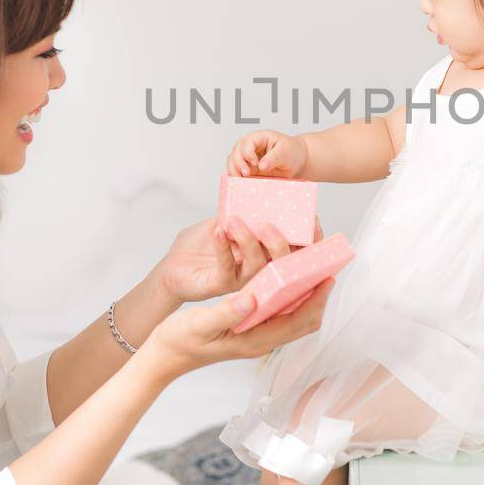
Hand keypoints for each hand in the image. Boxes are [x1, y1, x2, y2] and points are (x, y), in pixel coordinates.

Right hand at [140, 276, 335, 378]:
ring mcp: (258, 332)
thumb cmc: (180, 341)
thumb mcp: (201, 324)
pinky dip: (289, 289)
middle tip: (325, 263)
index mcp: (256, 341)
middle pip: (304, 317)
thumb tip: (251, 299)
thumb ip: (226, 313)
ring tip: (311, 262)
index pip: (299, 322)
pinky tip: (284, 268)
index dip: (317, 300)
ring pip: (294, 311)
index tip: (327, 277)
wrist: (165, 355)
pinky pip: (279, 307)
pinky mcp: (251, 325)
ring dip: (305, 289)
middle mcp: (263, 338)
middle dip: (318, 293)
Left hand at [156, 214, 320, 303]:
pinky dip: (224, 247)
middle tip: (267, 224)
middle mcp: (257, 268)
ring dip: (248, 240)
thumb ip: (241, 213)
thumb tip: (259, 199)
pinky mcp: (221, 285)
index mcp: (263, 251)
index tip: (311, 219)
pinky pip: (228, 268)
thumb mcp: (222, 221)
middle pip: (283, 260)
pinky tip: (218, 232)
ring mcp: (241, 279)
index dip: (308, 238)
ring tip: (234, 221)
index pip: (293, 248)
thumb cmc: (198, 246)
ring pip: (258, 265)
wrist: (172, 266)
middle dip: (281, 242)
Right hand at [227, 130, 307, 177]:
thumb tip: (261, 166)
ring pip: (232, 163)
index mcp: (258, 138)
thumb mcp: (285, 151)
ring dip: (234, 172)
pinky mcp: (247, 170)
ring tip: (241, 180)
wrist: (295, 161)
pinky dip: (237, 178)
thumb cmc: (291, 151)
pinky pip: (237, 173)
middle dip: (238, 164)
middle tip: (247, 174)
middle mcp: (248, 147)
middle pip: (235, 153)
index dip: (247, 153)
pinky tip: (241, 183)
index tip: (255, 163)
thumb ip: (273, 157)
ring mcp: (246, 159)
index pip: (246, 143)